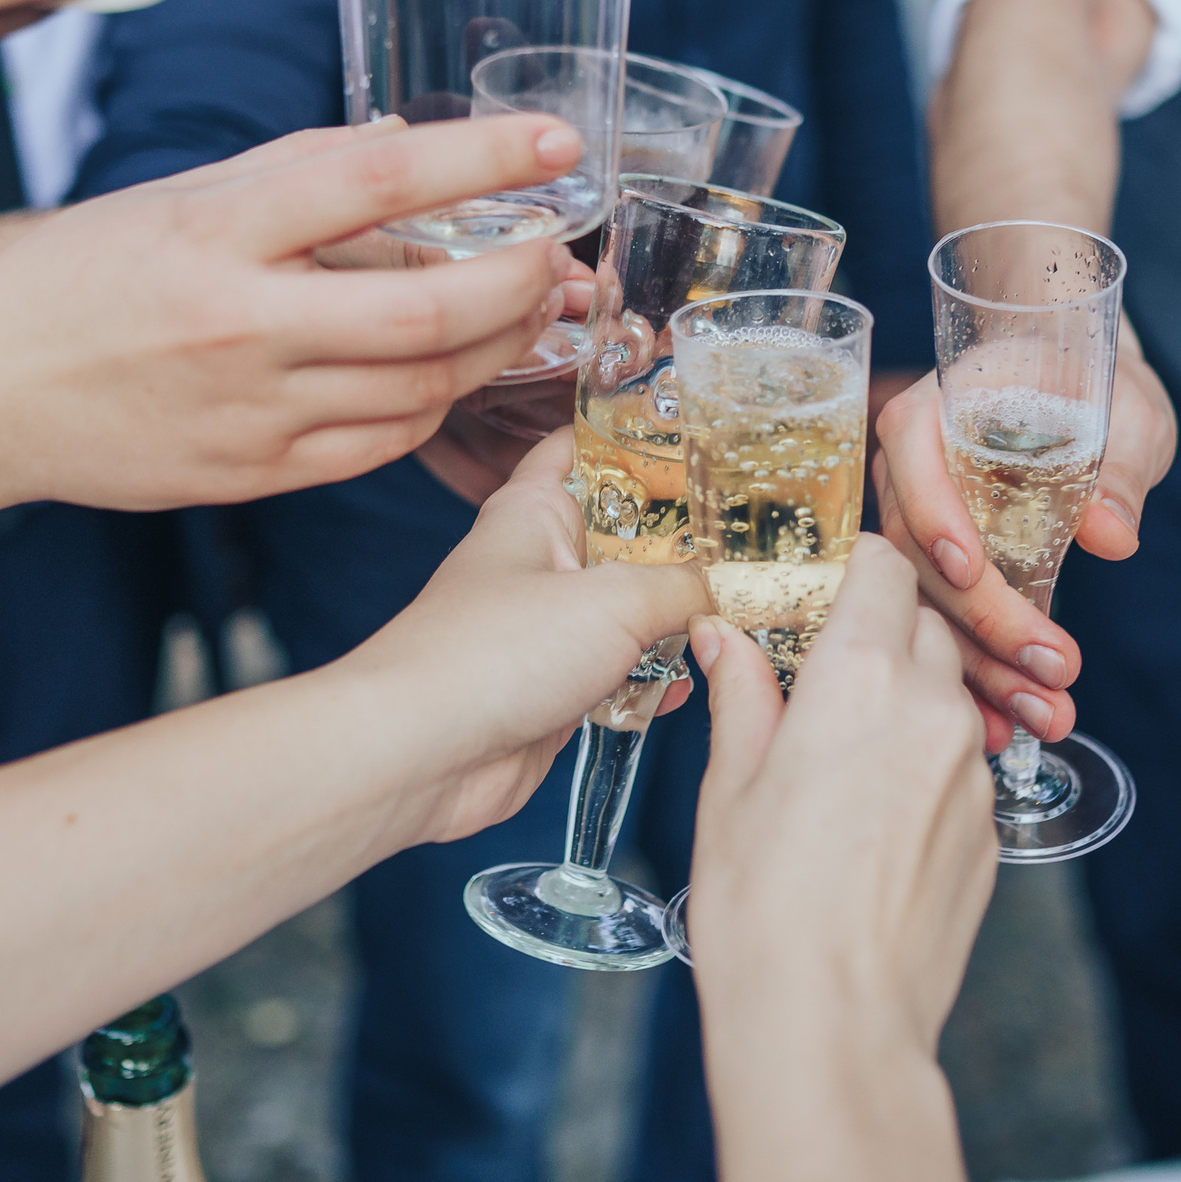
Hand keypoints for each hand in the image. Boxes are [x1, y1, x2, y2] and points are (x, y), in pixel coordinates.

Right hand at [0, 116, 594, 509]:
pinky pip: (380, 444)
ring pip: (420, 389)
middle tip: (553, 255)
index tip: (556, 140)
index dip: (483, 158)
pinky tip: (442, 372)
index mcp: (217, 230)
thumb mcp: (176, 196)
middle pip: (426, 315)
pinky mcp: (252, 474)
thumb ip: (294, 171)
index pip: (378, 182)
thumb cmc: (81, 276)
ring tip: (516, 309)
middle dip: (518, 284)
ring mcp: (249, 411)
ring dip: (492, 347)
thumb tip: (409, 143)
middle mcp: (239, 324)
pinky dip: (432, 404)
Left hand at [345, 429, 707, 846]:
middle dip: (687, 537)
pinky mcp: (557, 687)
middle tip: (756, 533)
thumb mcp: (613, 602)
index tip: (703, 428)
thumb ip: (685, 588)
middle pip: (626, 530)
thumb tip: (738, 588)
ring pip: (631, 605)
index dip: (639, 431)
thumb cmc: (489, 655)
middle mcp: (541, 561)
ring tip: (745, 607)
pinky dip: (658, 675)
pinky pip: (622, 669)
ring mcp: (548, 627)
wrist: (423, 753)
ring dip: (680, 613)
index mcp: (535, 509)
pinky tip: (695, 678)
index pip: (587, 445)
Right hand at [685, 532, 996, 1059]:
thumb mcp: (728, 788)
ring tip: (835, 749)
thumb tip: (724, 638)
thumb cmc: (763, 910)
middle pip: (922, 625)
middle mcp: (932, 711)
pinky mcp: (989, 831)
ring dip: (900, 699)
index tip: (815, 582)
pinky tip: (867, 814)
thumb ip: (741, 695)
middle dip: (874, 630)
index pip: (884, 566)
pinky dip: (920, 764)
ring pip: (945, 696)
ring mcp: (970, 774)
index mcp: (861, 679)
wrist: (832, 1026)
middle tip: (813, 665)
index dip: (850, 563)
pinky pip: (957, 765)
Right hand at [873, 328, 1176, 746]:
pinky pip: (945, 626)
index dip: (936, 516)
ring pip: (927, 604)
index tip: (973, 569)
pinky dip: (977, 675)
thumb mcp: (1126, 411)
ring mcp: (919, 524)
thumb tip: (1110, 533)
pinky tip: (1011, 723)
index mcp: (936, 411)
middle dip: (983, 622)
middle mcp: (910, 470)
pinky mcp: (943, 570)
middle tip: (1050, 672)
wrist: (1083, 390)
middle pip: (919, 553)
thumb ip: (1118, 467)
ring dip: (981, 666)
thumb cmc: (1094, 382)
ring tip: (1042, 715)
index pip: (913, 461)